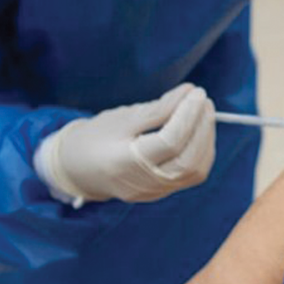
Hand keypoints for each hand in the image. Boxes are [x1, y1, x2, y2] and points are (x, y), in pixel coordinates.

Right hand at [34, 84, 215, 206]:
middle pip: (188, 159)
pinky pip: (192, 174)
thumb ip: (158, 108)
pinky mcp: (162, 192)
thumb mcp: (122, 118)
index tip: (195, 91)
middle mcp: (143, 184)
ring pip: (195, 170)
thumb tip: (190, 92)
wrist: (77, 169)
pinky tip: (200, 130)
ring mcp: (154, 192)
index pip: (169, 142)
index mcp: (125, 164)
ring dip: (206, 138)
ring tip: (204, 111)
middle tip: (203, 98)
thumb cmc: (95, 138)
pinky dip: (202, 151)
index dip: (187, 115)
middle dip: (202, 126)